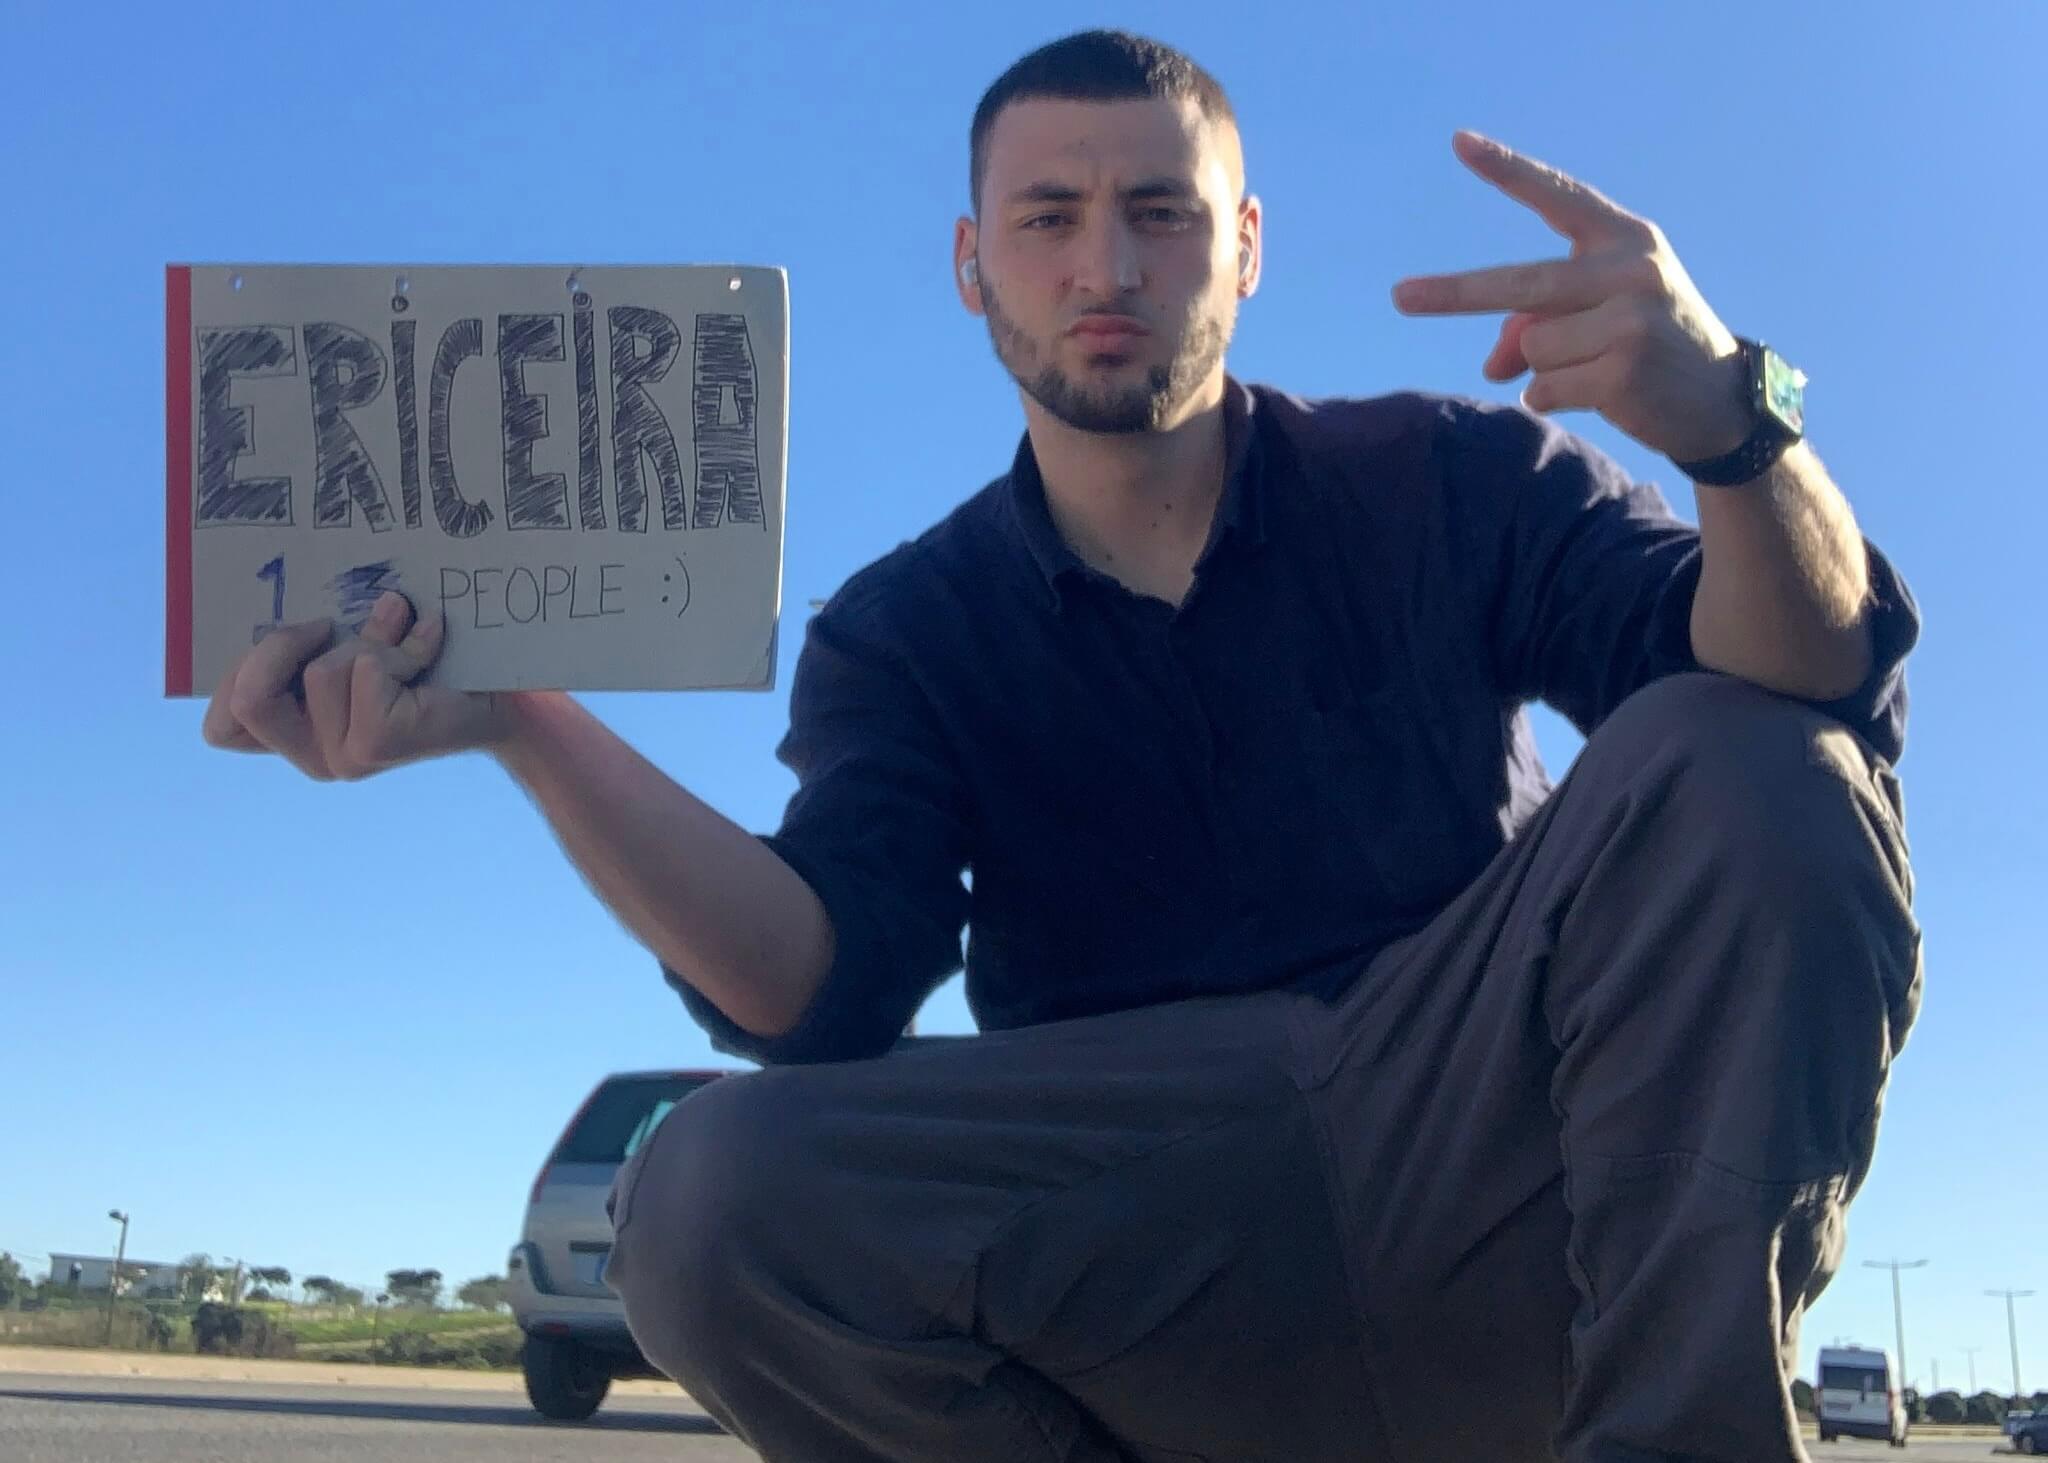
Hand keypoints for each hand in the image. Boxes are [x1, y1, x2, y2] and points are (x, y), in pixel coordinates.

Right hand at [201, 590, 506, 779]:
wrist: (507, 701)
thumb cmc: (431, 669)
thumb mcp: (359, 649)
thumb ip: (316, 643)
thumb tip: (296, 601)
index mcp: (297, 738)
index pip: (223, 729)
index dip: (239, 675)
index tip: (294, 638)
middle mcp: (313, 758)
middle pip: (250, 699)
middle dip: (282, 645)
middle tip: (325, 623)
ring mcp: (343, 759)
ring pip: (319, 671)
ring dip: (368, 641)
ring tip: (405, 642)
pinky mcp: (377, 746)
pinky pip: (364, 671)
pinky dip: (400, 646)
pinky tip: (427, 642)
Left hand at [1392, 130, 1750, 464]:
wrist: (1720, 402)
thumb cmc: (1648, 346)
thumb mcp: (1600, 316)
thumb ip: (1540, 322)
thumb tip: (1495, 365)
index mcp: (1624, 238)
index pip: (1558, 196)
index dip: (1507, 170)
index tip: (1459, 142)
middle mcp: (1630, 268)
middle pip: (1521, 284)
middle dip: (1455, 295)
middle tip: (1400, 297)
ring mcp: (1631, 318)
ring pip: (1532, 345)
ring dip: (1544, 369)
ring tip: (1596, 369)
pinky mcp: (1625, 368)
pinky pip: (1545, 388)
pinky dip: (1555, 398)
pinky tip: (1604, 394)